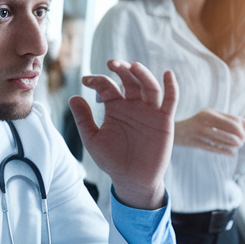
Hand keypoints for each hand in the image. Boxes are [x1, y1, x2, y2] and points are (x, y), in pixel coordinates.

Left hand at [70, 60, 176, 209]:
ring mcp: (149, 112)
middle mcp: (133, 105)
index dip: (97, 80)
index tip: (86, 80)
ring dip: (142, 74)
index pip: (107, 86)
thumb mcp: (93, 139)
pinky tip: (167, 74)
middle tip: (112, 63)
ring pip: (148, 86)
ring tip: (133, 66)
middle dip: (121, 69)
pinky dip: (171, 87)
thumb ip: (84, 119)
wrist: (132, 180)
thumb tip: (73, 97)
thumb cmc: (112, 160)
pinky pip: (170, 101)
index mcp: (115, 107)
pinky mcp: (164, 121)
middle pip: (129, 80)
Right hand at [175, 109, 244, 155]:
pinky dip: (227, 152)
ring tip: (236, 148)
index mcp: (209, 112)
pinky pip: (217, 149)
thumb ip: (230, 123)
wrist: (173, 133)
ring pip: (226, 140)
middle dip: (241, 138)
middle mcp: (205, 120)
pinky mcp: (196, 143)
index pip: (235, 120)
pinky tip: (230, 153)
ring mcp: (199, 132)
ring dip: (235, 146)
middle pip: (233, 129)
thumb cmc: (197, 125)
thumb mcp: (210, 119)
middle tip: (242, 143)